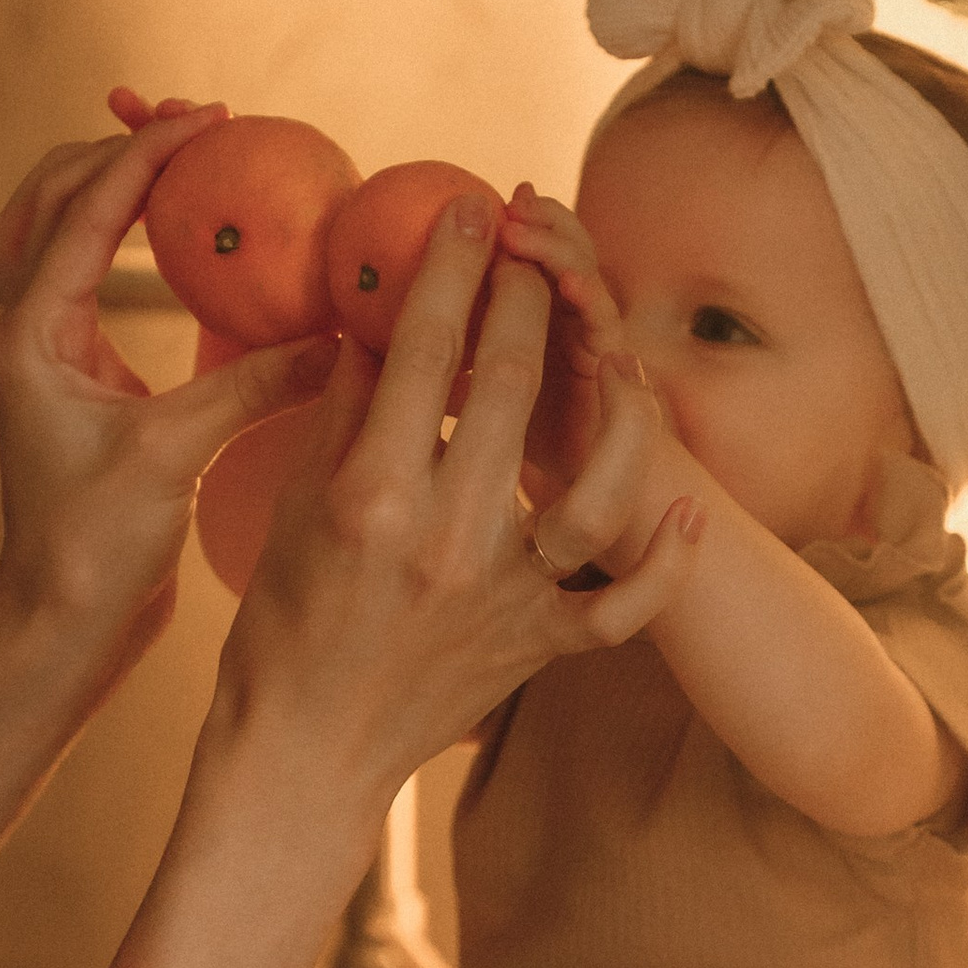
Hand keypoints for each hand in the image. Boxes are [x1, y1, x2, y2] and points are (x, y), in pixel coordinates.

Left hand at [0, 105, 335, 667]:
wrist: (58, 627)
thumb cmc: (93, 549)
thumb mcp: (175, 454)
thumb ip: (251, 384)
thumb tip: (336, 338)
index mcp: (31, 333)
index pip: (87, 210)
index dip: (148, 156)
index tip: (210, 121)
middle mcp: (25, 331)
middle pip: (50, 199)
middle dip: (117, 152)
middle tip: (195, 126)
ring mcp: (44, 354)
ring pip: (55, 234)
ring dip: (108, 188)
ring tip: (181, 161)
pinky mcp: (74, 381)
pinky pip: (87, 279)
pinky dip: (124, 241)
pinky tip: (182, 240)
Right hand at [215, 195, 704, 826]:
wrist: (306, 754)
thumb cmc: (282, 627)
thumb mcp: (295, 507)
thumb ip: (341, 414)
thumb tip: (376, 330)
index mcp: (372, 496)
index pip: (418, 352)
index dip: (448, 271)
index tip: (467, 213)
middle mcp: (446, 540)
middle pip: (511, 390)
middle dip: (527, 301)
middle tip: (534, 249)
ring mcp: (504, 598)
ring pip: (597, 487)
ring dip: (617, 411)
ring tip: (615, 356)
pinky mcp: (539, 647)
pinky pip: (622, 604)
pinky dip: (661, 560)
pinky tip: (684, 508)